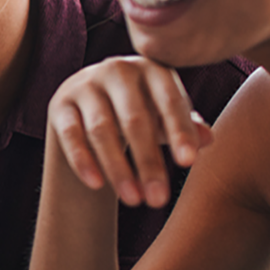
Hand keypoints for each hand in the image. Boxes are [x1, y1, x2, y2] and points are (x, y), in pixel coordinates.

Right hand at [48, 55, 215, 207]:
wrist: (91, 102)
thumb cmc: (142, 110)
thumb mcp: (166, 116)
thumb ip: (186, 126)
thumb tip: (208, 139)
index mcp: (151, 69)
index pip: (169, 101)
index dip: (179, 132)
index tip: (187, 164)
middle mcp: (117, 70)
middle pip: (134, 119)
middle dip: (148, 162)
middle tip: (158, 200)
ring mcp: (85, 85)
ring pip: (101, 130)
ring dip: (118, 169)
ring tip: (133, 200)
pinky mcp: (60, 104)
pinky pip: (71, 135)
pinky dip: (83, 161)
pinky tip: (97, 186)